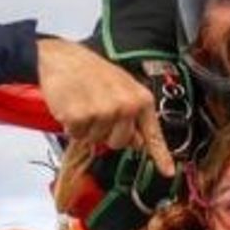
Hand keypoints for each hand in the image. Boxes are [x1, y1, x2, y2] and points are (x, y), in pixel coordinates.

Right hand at [37, 38, 175, 175]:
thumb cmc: (90, 70)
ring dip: (87, 128)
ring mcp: (104, 112)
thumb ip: (133, 114)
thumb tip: (139, 140)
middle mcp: (126, 106)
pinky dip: (72, 126)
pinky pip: (77, 135)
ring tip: (84, 103)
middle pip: (119, 143)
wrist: (61, 58)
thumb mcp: (121, 87)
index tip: (167, 171)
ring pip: (96, 141)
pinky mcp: (81, 116)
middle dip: (106, 134)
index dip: (160, 155)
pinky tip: (72, 106)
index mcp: (140, 99)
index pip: (152, 133)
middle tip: (97, 111)